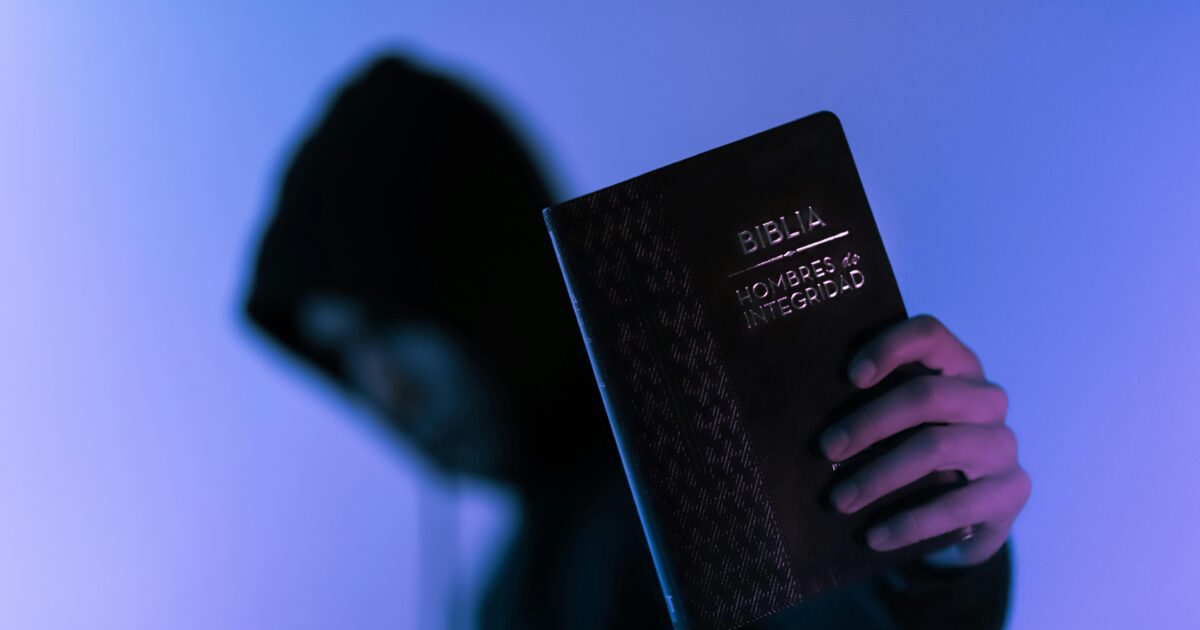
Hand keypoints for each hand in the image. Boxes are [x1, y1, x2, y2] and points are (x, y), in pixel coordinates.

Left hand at [819, 315, 1029, 566]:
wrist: (970, 512)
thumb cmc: (915, 450)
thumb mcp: (899, 423)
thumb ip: (870, 405)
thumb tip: (804, 409)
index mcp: (956, 367)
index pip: (929, 334)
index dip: (889, 348)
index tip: (850, 377)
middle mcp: (986, 399)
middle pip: (927, 396)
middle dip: (869, 423)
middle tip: (825, 448)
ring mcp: (1003, 444)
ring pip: (937, 448)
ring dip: (879, 476)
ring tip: (839, 500)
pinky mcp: (1012, 490)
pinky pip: (958, 506)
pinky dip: (908, 523)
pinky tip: (874, 536)